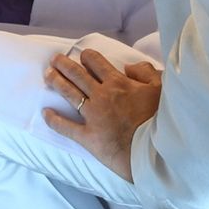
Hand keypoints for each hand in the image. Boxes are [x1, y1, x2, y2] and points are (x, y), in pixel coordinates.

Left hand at [42, 50, 161, 181]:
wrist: (158, 152)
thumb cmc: (163, 120)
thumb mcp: (161, 89)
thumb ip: (145, 72)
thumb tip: (129, 66)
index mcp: (118, 83)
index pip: (96, 62)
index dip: (87, 56)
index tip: (82, 56)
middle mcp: (102, 95)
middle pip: (77, 74)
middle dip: (64, 64)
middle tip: (54, 60)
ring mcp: (93, 116)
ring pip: (69, 93)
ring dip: (56, 82)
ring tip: (48, 75)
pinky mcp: (89, 137)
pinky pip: (67, 127)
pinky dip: (54, 120)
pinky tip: (45, 114)